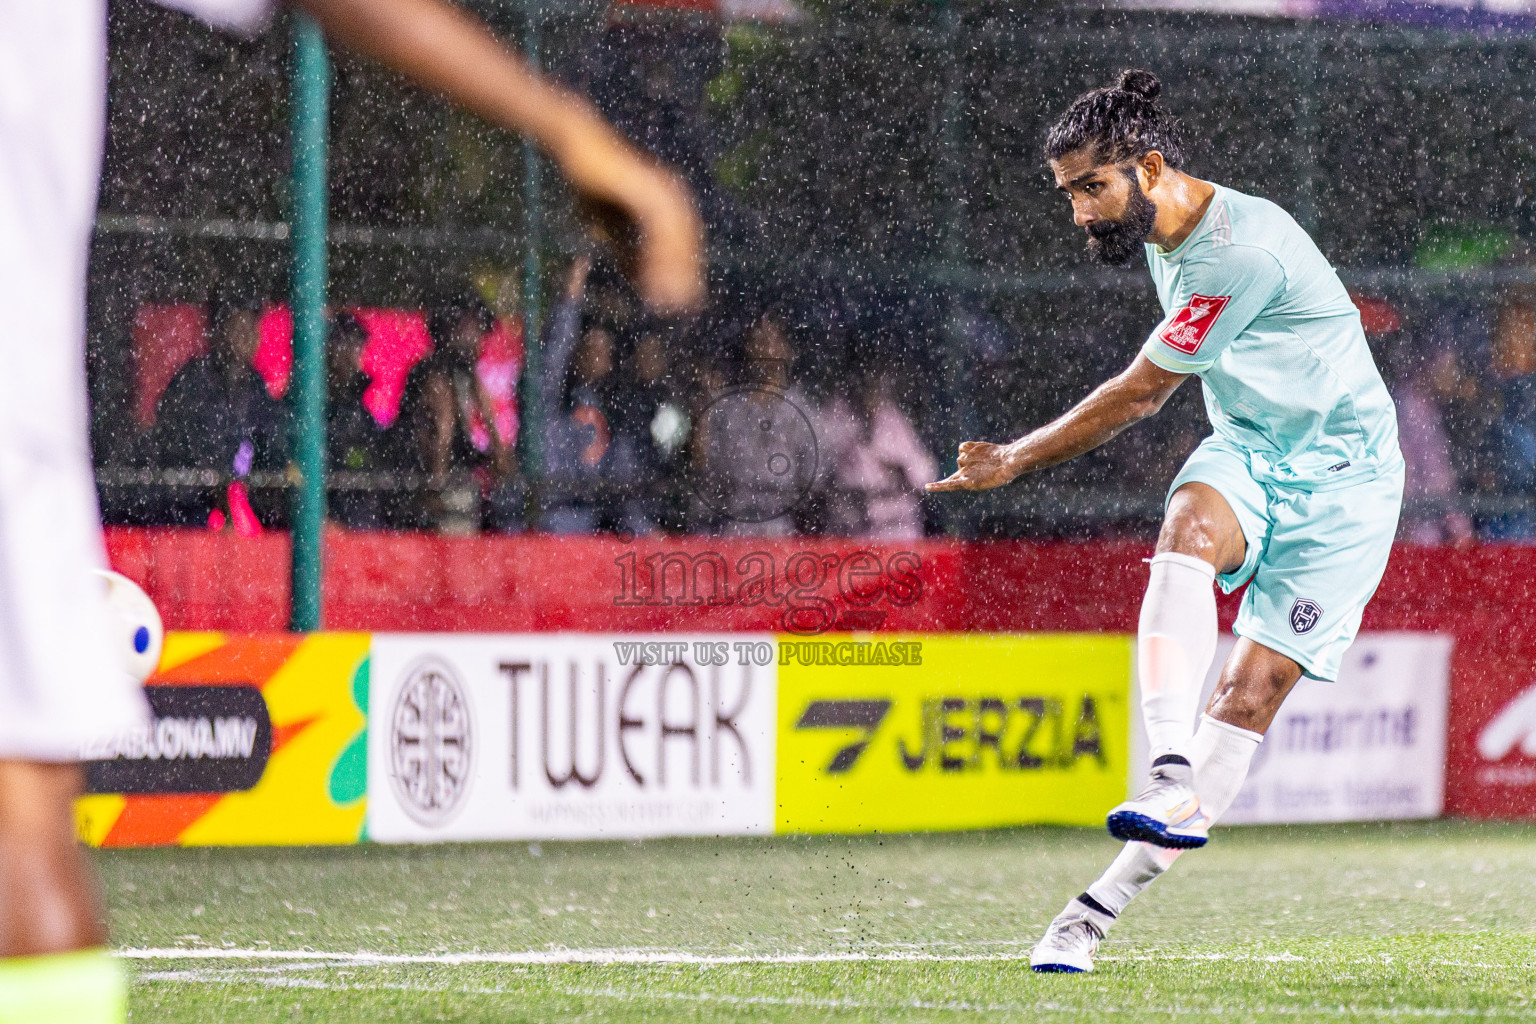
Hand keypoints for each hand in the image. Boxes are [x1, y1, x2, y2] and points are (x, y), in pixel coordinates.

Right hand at [569, 157, 704, 316]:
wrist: (577, 152)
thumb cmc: (593, 186)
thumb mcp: (611, 229)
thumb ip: (628, 252)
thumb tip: (641, 284)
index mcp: (667, 204)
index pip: (683, 245)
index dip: (681, 274)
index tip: (680, 302)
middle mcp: (671, 196)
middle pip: (685, 243)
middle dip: (682, 277)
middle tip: (676, 306)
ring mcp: (662, 191)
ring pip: (676, 237)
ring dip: (672, 270)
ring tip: (665, 297)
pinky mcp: (647, 188)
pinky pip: (658, 226)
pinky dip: (658, 253)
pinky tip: (652, 273)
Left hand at [925, 441, 1022, 492]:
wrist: (1009, 460)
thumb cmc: (1006, 471)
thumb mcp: (1001, 474)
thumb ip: (992, 469)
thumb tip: (978, 465)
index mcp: (969, 483)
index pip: (949, 484)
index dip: (938, 486)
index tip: (926, 487)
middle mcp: (965, 473)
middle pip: (959, 464)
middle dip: (964, 462)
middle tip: (972, 463)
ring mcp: (966, 462)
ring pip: (961, 456)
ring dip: (970, 455)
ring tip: (985, 458)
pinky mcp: (969, 452)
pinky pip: (962, 446)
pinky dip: (968, 447)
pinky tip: (979, 449)